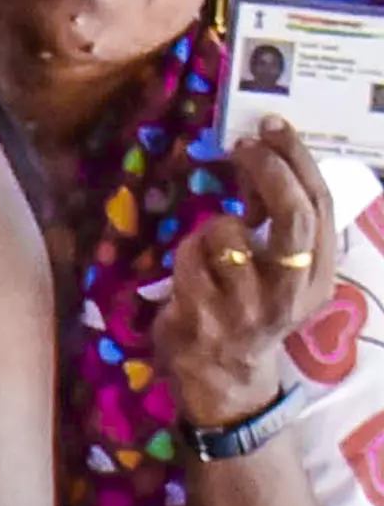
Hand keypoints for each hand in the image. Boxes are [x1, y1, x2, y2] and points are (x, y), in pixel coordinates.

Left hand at [160, 114, 338, 430]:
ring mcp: (247, 307)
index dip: (298, 162)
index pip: (320, 207)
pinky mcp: (204, 317)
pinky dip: (186, 249)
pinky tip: (192, 265)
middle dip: (270, 172)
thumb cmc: (249, 308)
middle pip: (292, 217)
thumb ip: (280, 225)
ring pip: (229, 233)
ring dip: (215, 221)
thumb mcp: (280, 272)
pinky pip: (189, 258)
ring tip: (214, 239)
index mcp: (318, 276)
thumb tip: (266, 156)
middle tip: (247, 145)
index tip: (274, 128)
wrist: (224, 377)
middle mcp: (290, 292)